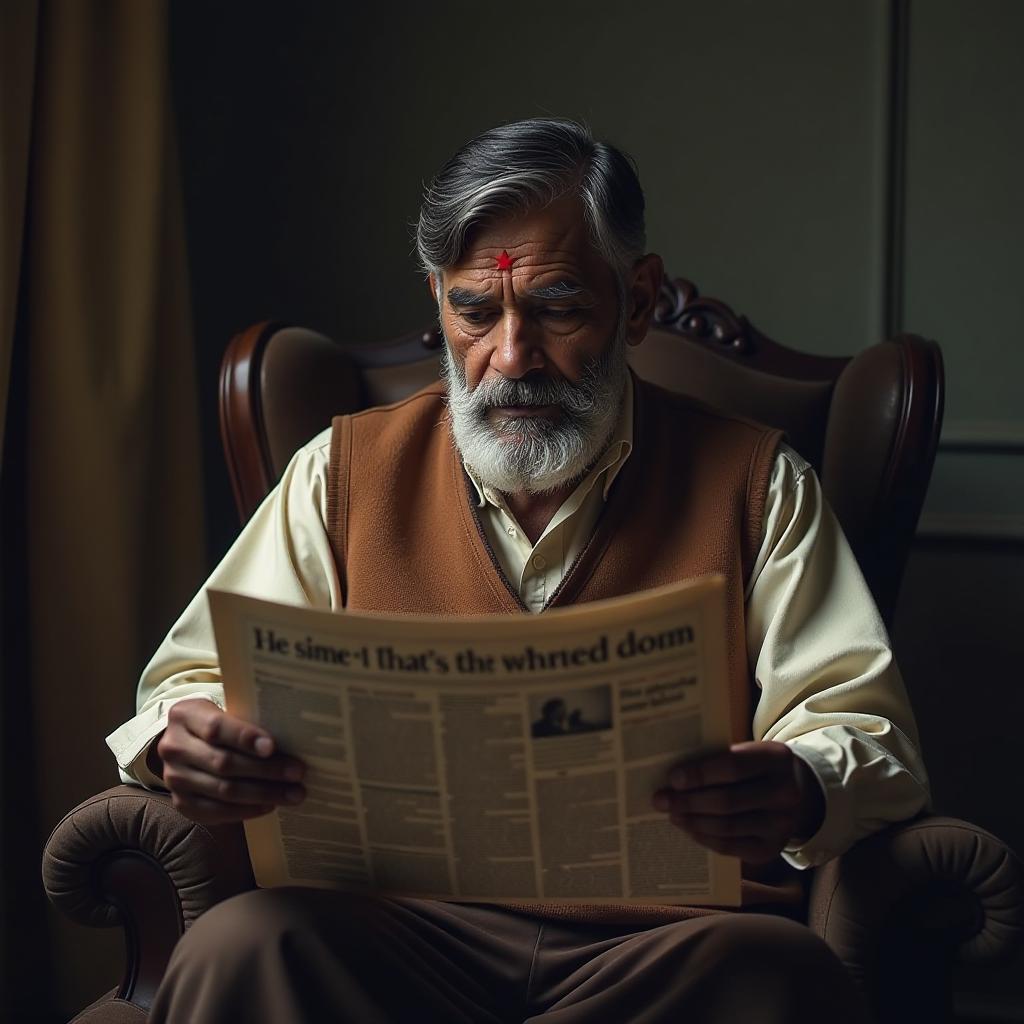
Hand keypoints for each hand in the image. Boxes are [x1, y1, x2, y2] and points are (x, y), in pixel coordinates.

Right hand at [154, 699, 306, 824]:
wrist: (186, 744)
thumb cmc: (219, 724)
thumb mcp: (225, 710)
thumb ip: (247, 720)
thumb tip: (292, 737)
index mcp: (185, 716)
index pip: (216, 728)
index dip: (245, 738)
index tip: (272, 747)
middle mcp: (173, 747)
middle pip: (224, 763)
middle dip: (266, 770)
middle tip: (297, 773)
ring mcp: (174, 778)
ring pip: (224, 790)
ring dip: (264, 793)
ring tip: (293, 793)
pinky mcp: (181, 803)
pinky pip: (217, 812)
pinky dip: (246, 810)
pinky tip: (270, 805)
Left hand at [651, 741, 823, 862]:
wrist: (798, 792)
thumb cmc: (758, 767)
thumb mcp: (749, 752)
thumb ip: (720, 758)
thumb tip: (674, 775)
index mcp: (776, 759)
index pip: (733, 767)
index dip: (700, 774)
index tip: (672, 778)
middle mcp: (785, 794)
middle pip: (727, 801)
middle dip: (688, 801)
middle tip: (660, 799)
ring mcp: (781, 825)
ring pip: (726, 826)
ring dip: (692, 821)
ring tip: (671, 814)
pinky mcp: (772, 849)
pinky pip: (730, 847)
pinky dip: (704, 838)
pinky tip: (688, 828)